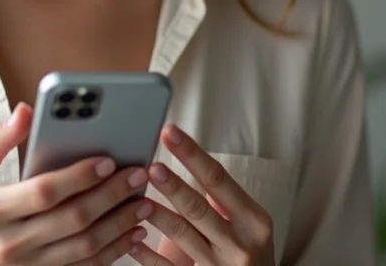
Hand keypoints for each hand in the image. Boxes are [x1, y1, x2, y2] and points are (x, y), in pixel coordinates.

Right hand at [0, 103, 150, 264]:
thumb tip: (25, 110)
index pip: (44, 192)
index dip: (79, 176)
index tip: (107, 158)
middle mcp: (11, 244)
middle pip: (73, 220)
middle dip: (111, 196)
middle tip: (139, 174)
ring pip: (85, 250)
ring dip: (120, 226)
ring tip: (145, 203)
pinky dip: (113, 254)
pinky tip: (132, 234)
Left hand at [130, 125, 274, 265]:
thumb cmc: (250, 249)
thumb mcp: (249, 221)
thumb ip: (223, 196)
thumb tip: (187, 156)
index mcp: (253, 220)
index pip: (217, 178)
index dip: (191, 154)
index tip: (169, 133)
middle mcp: (240, 244)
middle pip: (198, 208)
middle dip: (173, 186)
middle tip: (151, 167)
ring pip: (183, 236)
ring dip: (158, 215)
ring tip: (137, 198)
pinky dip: (149, 256)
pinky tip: (132, 241)